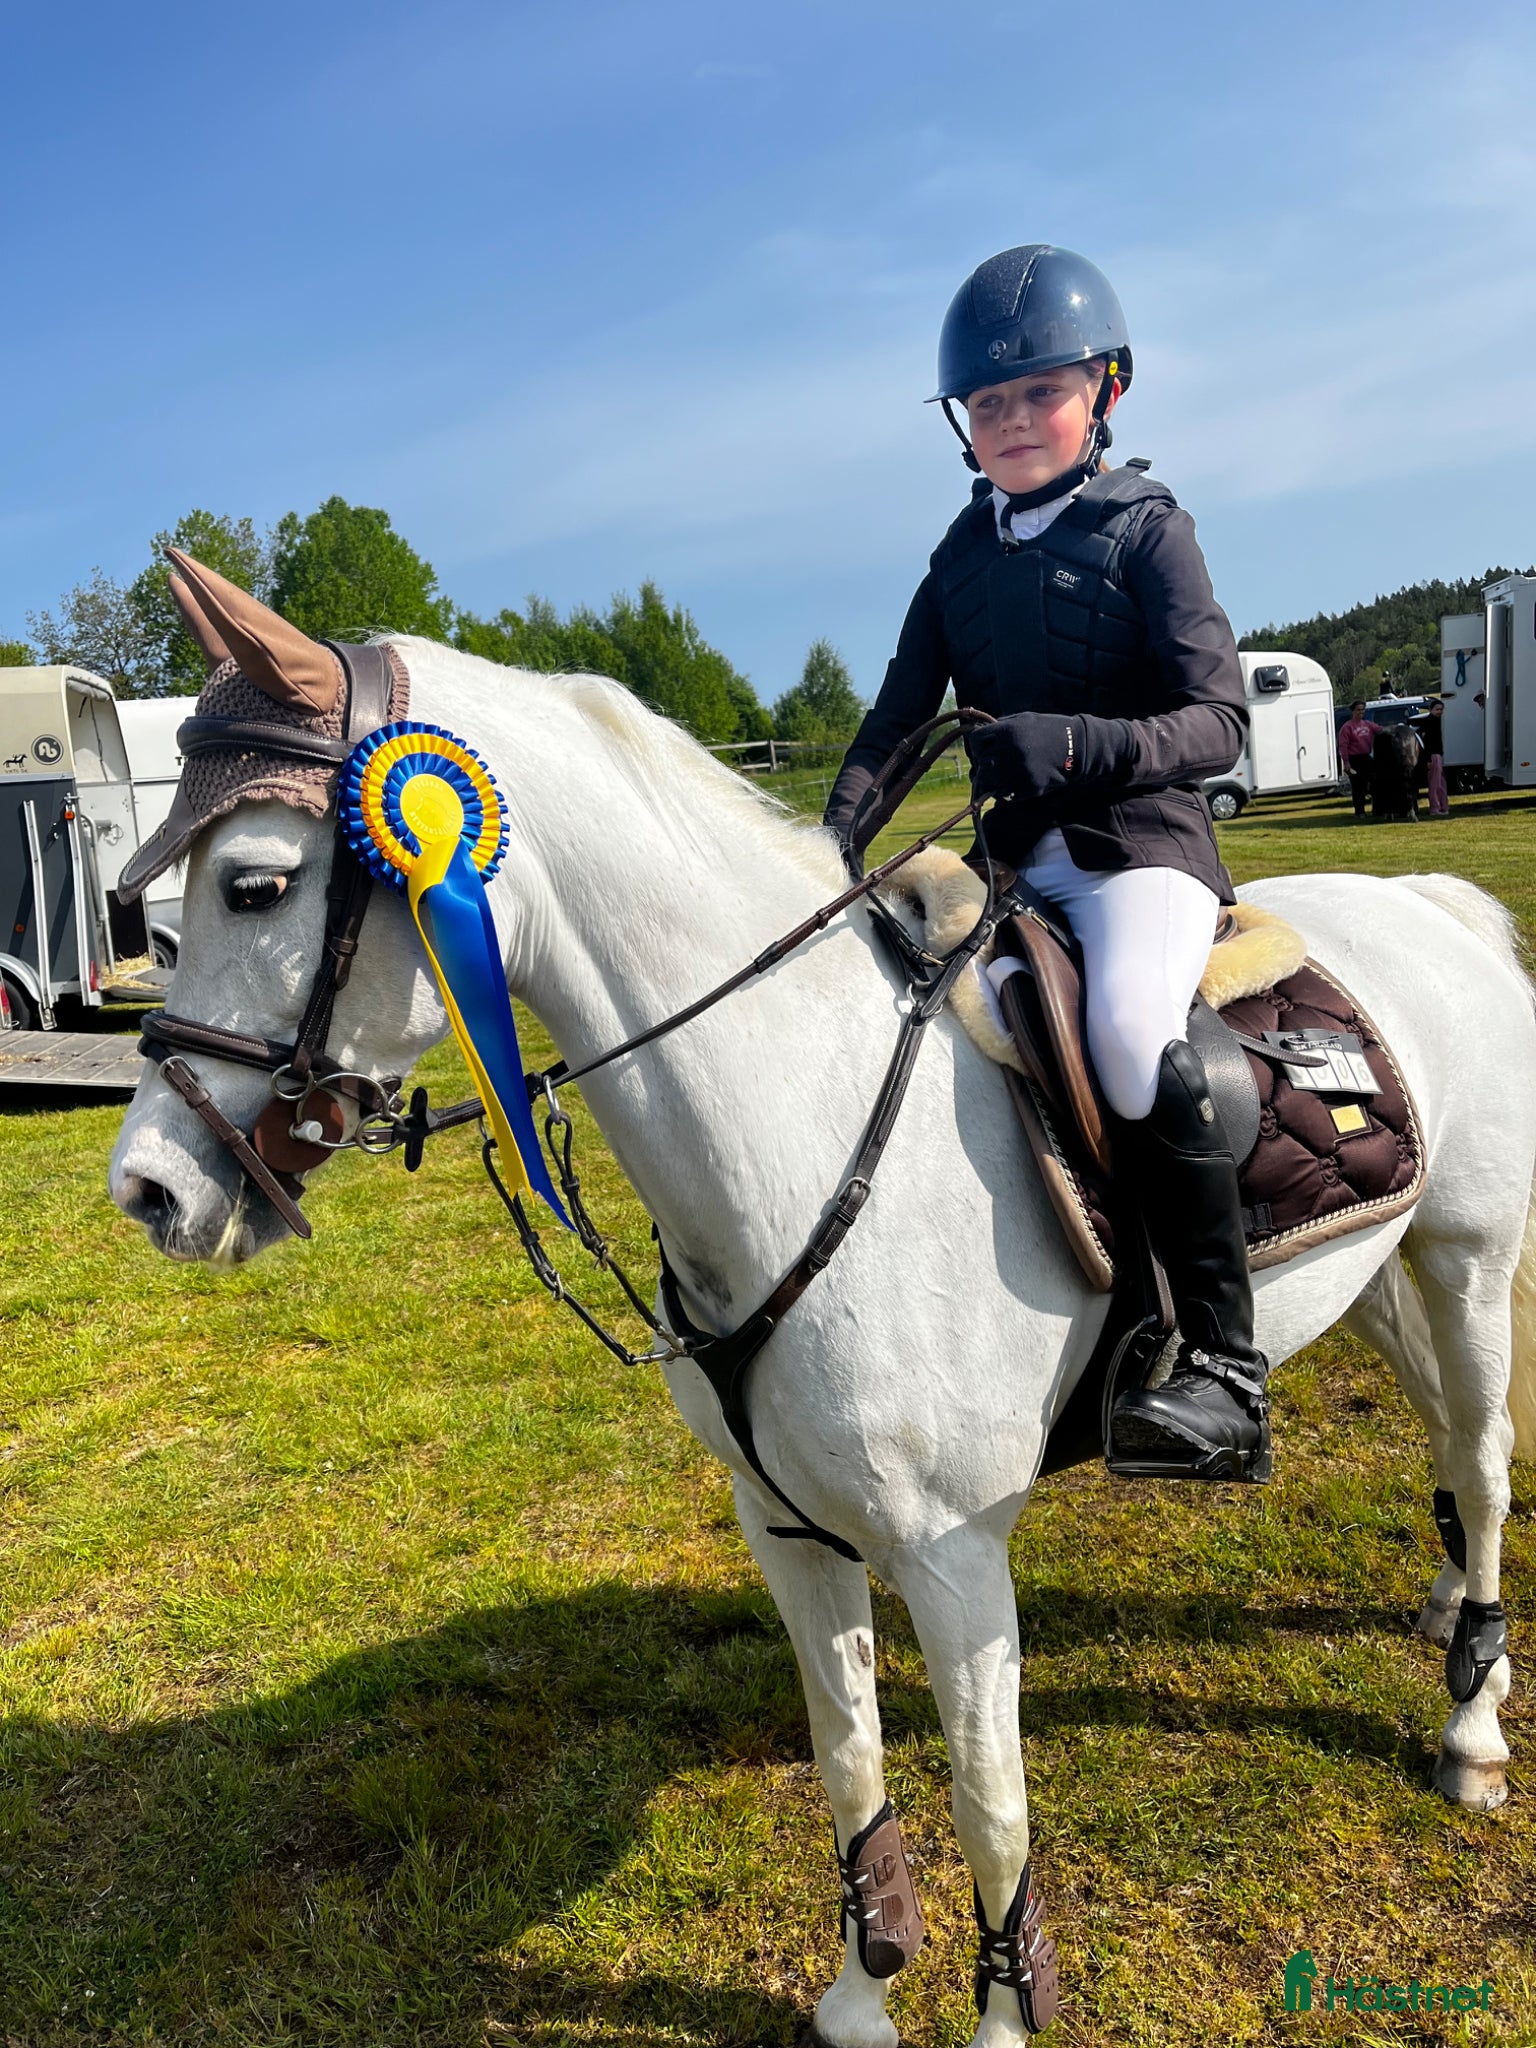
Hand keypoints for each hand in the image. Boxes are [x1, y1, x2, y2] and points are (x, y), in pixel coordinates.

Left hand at [965, 713, 1079, 802]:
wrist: (1078, 747)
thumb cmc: (1050, 730)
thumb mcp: (1025, 719)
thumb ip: (1001, 726)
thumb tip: (977, 735)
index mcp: (1009, 731)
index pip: (976, 741)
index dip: (978, 746)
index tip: (985, 749)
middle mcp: (1011, 751)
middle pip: (981, 763)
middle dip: (984, 764)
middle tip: (991, 766)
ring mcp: (1019, 771)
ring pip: (989, 782)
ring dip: (990, 781)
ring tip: (998, 777)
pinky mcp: (1029, 787)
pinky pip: (1003, 796)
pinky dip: (1002, 793)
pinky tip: (1008, 786)